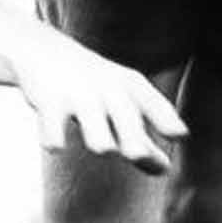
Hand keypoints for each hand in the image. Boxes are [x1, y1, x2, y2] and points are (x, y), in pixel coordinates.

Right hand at [12, 33, 187, 174]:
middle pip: (129, 124)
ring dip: (101, 143)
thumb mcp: (120, 103)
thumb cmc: (92, 87)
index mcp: (131, 87)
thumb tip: (165, 171)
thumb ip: (142, 138)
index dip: (167, 121)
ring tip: (100, 143)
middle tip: (138, 154)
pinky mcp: (48, 103)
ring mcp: (79, 96)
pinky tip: (56, 143)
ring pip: (99, 139)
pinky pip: (54, 137)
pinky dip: (55, 141)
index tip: (180, 135)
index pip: (154, 106)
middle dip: (137, 144)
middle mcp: (109, 90)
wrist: (42, 51)